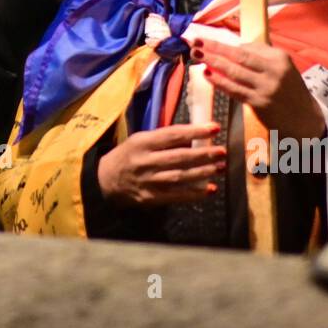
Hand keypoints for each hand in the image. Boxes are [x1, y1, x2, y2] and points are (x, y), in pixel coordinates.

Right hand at [96, 123, 226, 207]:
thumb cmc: (128, 156)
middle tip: (222, 151)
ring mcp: (148, 181)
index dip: (195, 132)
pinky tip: (210, 190)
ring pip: (180, 177)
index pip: (173, 135)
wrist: (105, 181)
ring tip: (220, 167)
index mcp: (142, 142)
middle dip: (203, 154)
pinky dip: (194, 193)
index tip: (214, 128)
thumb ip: (163, 139)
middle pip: (179, 157)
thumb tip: (194, 138)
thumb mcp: (140, 140)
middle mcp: (145, 161)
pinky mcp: (151, 198)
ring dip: (203, 172)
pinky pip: (176, 196)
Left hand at [191, 38, 325, 140]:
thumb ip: (261, 55)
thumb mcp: (282, 67)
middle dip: (215, 48)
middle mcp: (274, 71)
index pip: (247, 47)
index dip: (224, 43)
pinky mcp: (259, 103)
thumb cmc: (289, 90)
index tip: (206, 38)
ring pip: (234, 72)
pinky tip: (207, 74)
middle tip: (195, 41)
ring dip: (213, 62)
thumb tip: (235, 45)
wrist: (305, 118)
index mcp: (280, 58)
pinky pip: (235, 90)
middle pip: (239, 56)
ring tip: (196, 55)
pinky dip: (219, 82)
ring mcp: (266, 88)